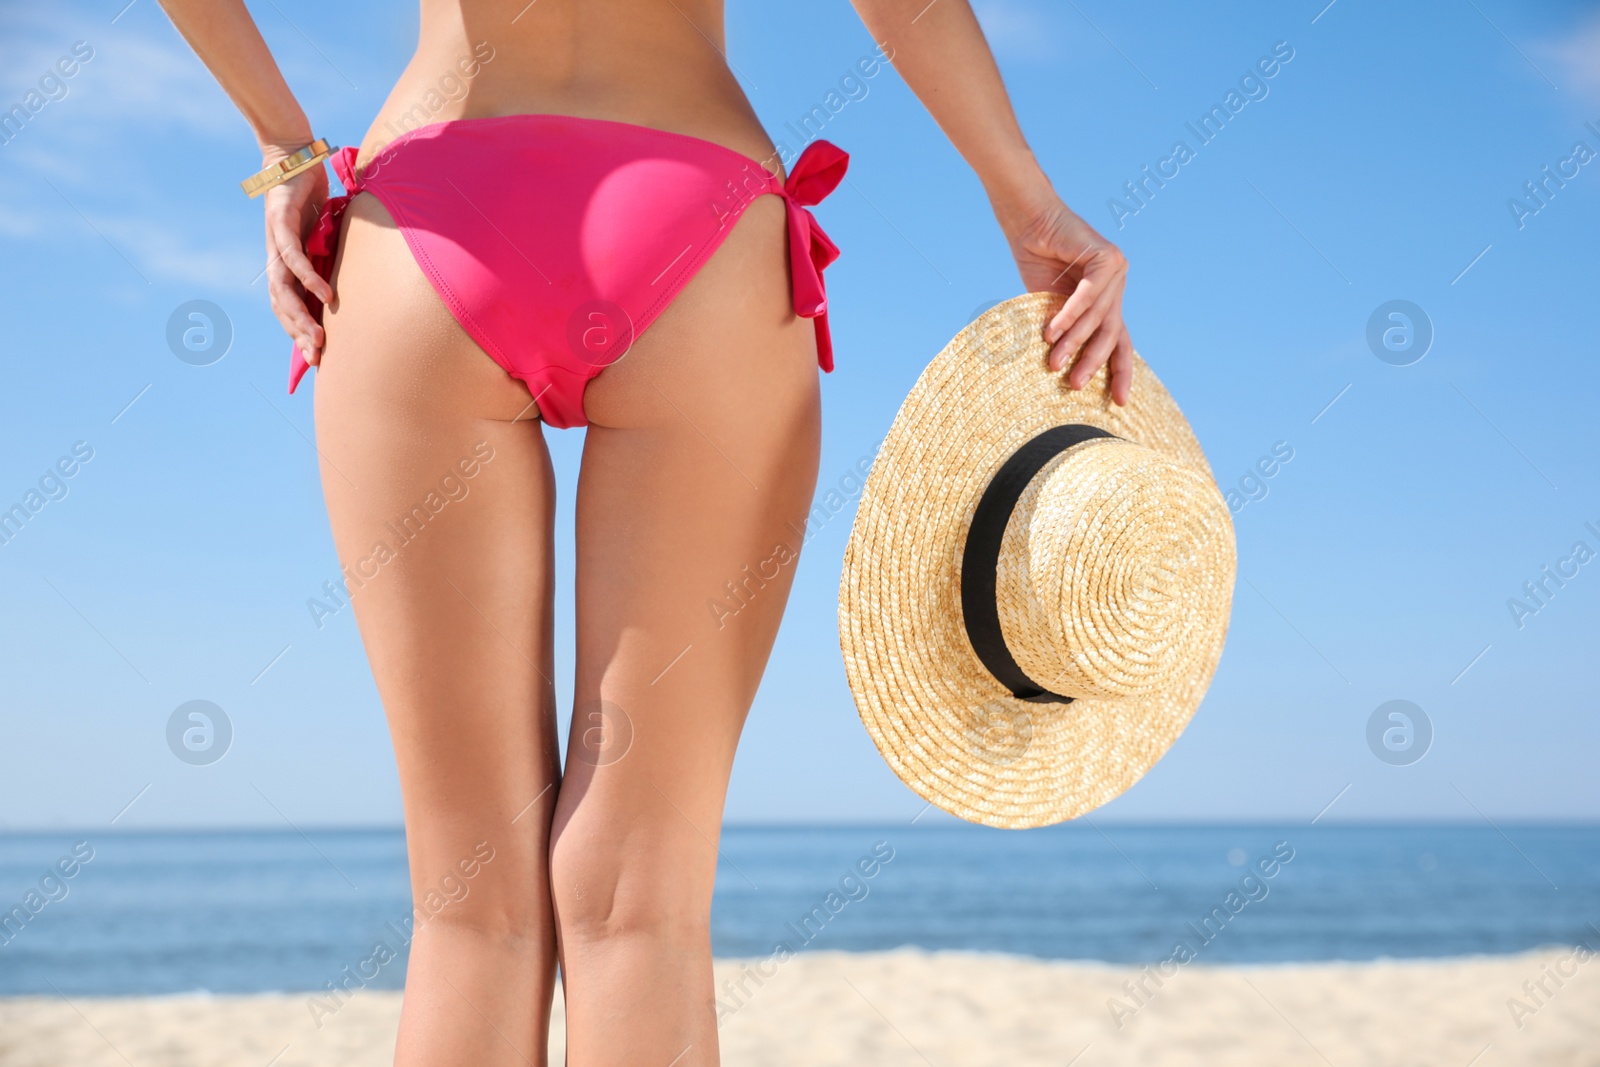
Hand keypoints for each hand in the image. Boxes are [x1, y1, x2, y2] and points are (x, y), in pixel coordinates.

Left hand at [260, 144, 332, 363]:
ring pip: (282, 288)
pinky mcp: (281, 222)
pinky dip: (308, 278)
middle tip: (316, 356)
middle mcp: (275, 256)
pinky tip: (323, 295)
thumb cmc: (309, 195)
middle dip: (298, 333)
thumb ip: (328, 255)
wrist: (291, 154)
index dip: (297, 330)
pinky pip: (294, 258)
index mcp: (284, 262)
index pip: (287, 304)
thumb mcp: (323, 233)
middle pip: (281, 304)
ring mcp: (275, 241)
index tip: (316, 356)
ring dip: (299, 315)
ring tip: (318, 336)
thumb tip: (350, 276)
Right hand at [997, 191, 1133, 404]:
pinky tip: (1052, 331)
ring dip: (1074, 341)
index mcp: (1107, 299)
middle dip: (1093, 362)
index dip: (1119, 372)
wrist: (1029, 222)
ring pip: (1098, 317)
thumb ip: (1065, 329)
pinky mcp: (1107, 258)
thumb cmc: (1036, 261)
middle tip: (1077, 386)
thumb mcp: (1051, 306)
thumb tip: (1061, 368)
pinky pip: (1089, 295)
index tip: (1118, 402)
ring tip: (1054, 362)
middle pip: (1112, 333)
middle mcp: (1116, 285)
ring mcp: (1116, 270)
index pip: (1119, 341)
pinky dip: (1070, 314)